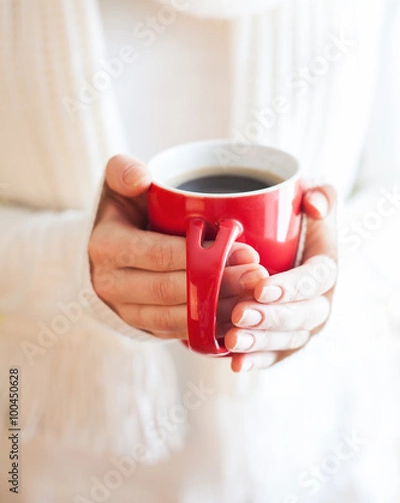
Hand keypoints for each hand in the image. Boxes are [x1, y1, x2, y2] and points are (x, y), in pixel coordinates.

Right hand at [89, 155, 266, 339]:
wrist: (109, 249)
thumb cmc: (124, 210)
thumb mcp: (118, 185)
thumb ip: (124, 171)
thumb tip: (141, 178)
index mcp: (106, 247)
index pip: (157, 254)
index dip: (200, 253)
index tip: (241, 246)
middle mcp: (111, 284)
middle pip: (170, 290)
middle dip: (218, 284)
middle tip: (257, 274)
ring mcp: (127, 310)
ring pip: (176, 318)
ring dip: (219, 310)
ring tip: (255, 295)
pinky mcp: (144, 326)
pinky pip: (178, 332)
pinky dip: (210, 326)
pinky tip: (241, 314)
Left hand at [225, 186, 337, 371]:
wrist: (271, 247)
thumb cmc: (290, 222)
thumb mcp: (308, 200)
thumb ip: (319, 195)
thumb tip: (313, 203)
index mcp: (324, 269)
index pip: (316, 280)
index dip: (291, 286)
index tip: (261, 287)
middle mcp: (318, 302)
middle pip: (302, 316)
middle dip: (271, 318)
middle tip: (239, 313)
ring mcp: (300, 326)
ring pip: (286, 340)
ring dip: (260, 342)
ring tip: (232, 339)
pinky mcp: (282, 342)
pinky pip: (273, 357)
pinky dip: (257, 361)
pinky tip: (236, 364)